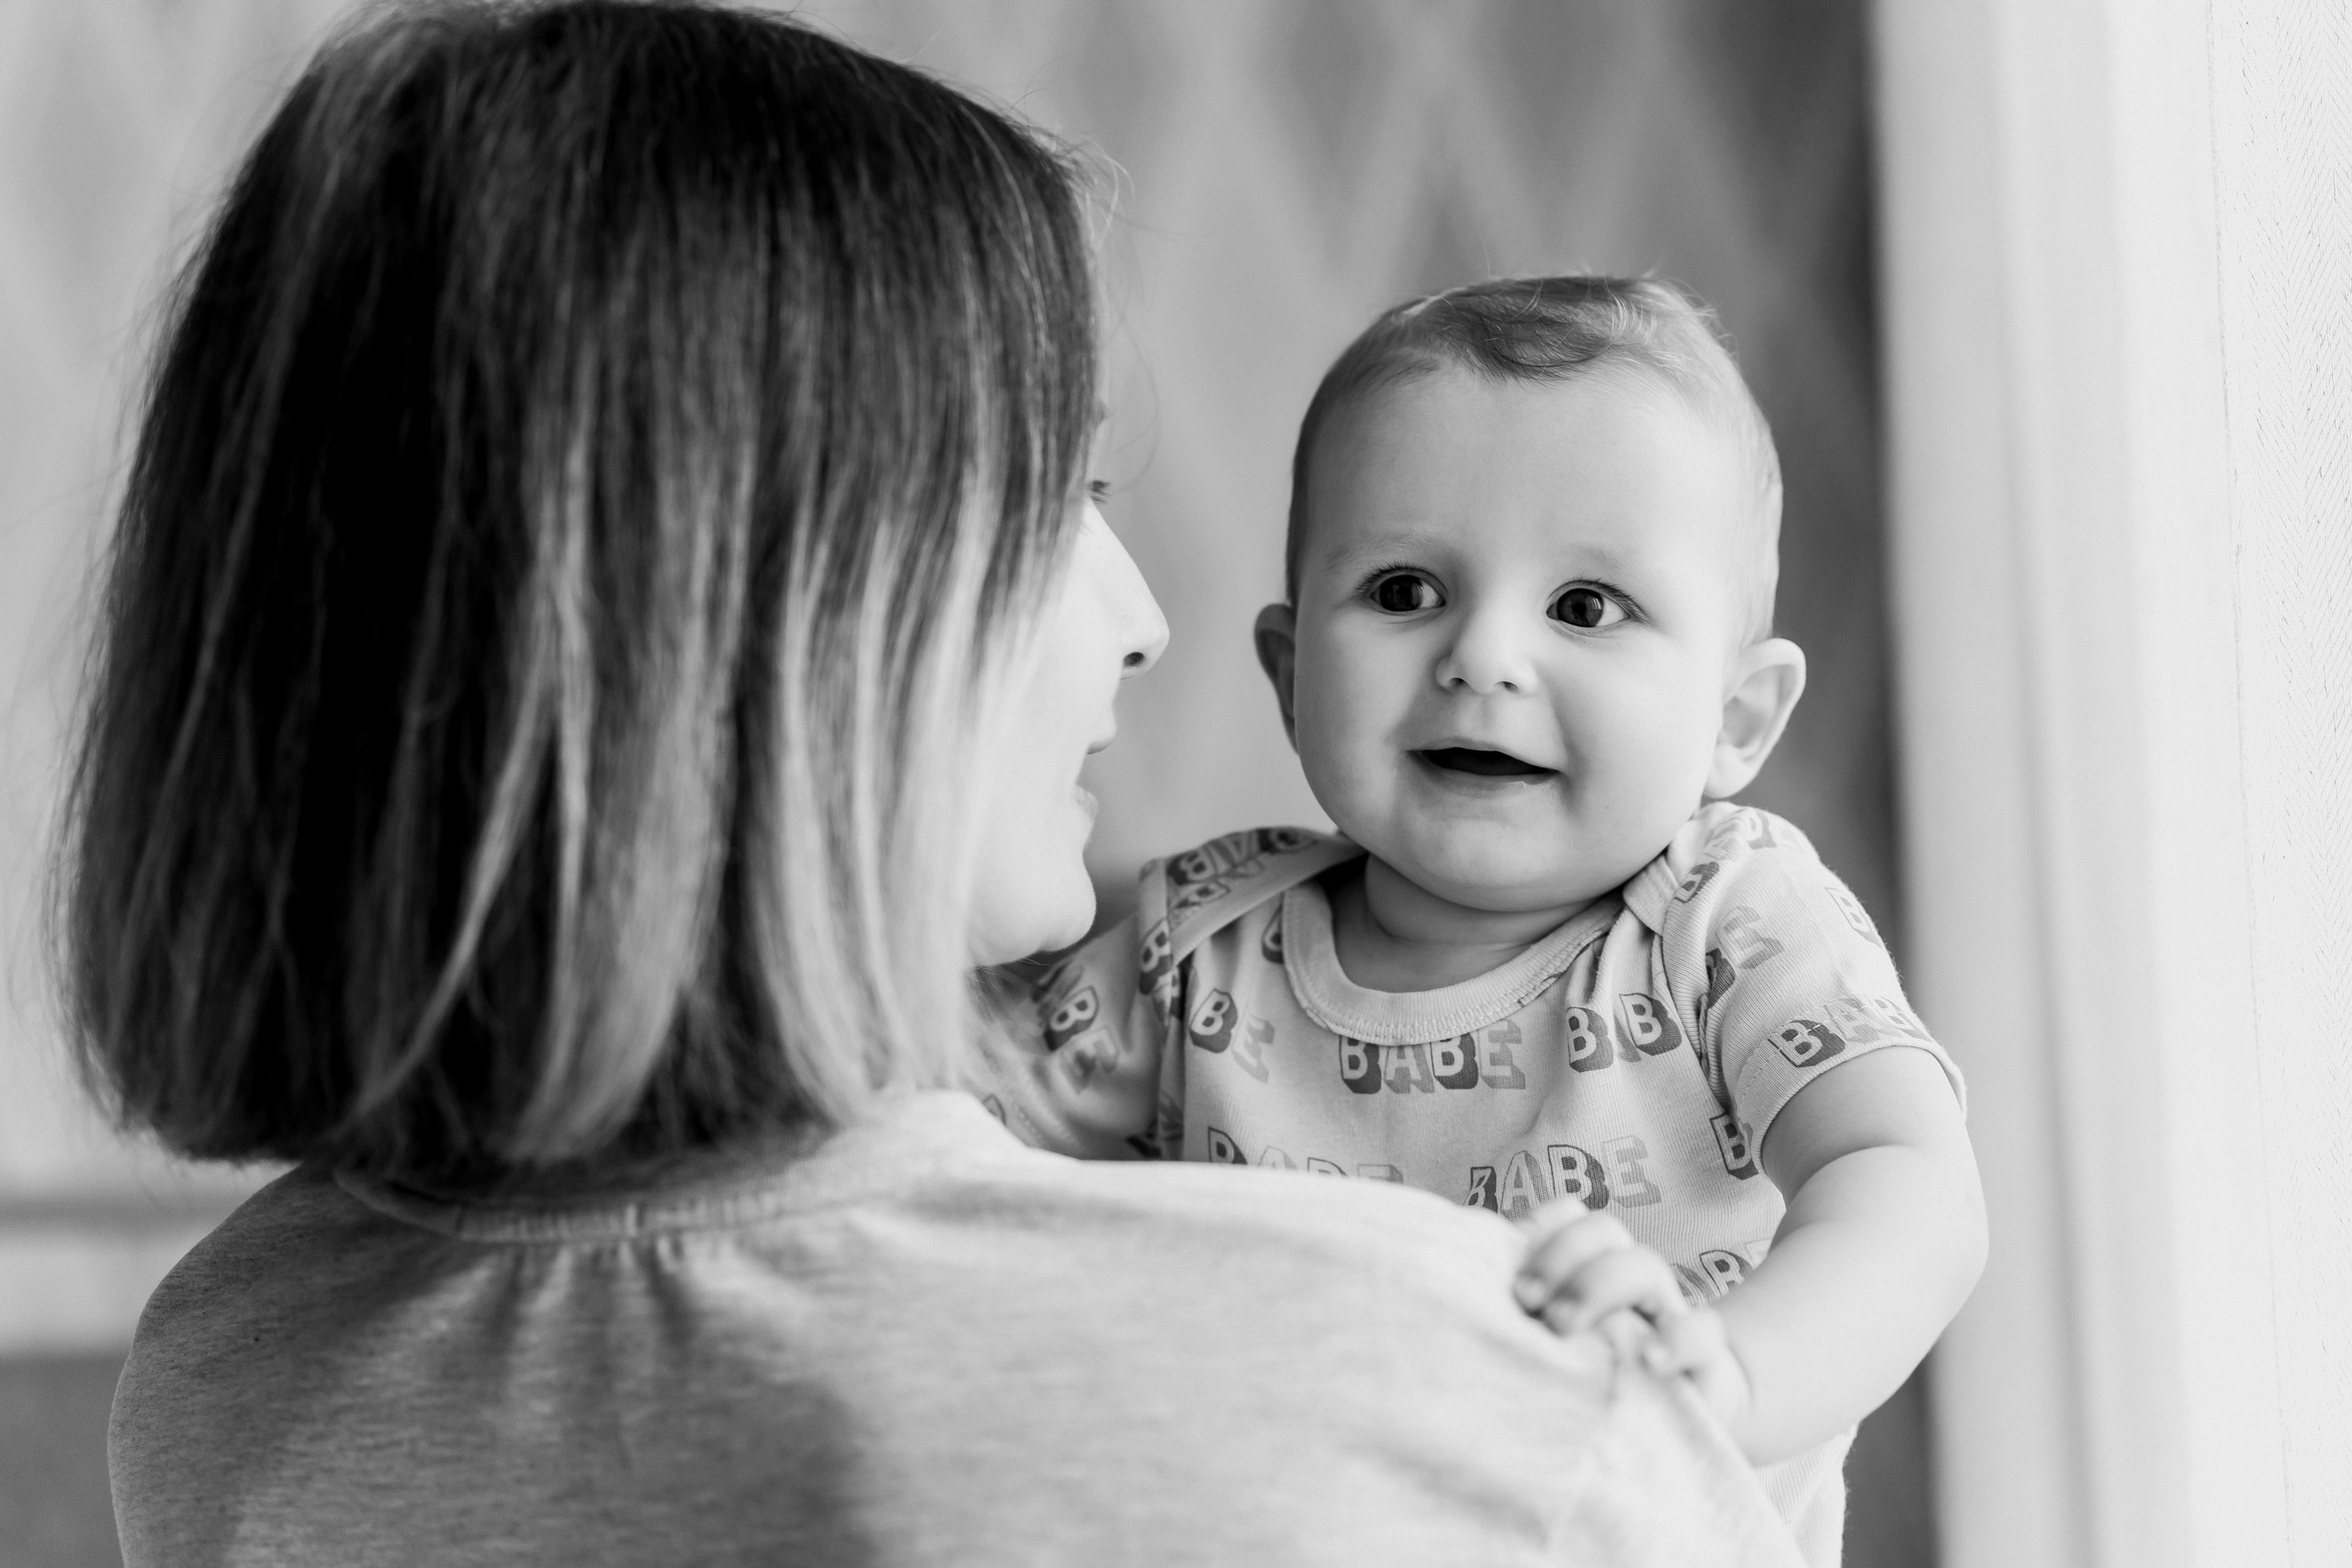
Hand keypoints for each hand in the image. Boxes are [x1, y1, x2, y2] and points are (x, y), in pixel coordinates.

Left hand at [1513, 1201, 1751, 1428]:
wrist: (1675, 1424)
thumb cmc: (1596, 1379)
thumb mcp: (1554, 1346)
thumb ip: (1522, 1321)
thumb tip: (1467, 1308)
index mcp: (1590, 1269)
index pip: (1569, 1217)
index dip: (1538, 1230)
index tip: (1506, 1276)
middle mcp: (1628, 1280)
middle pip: (1601, 1230)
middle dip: (1558, 1256)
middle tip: (1525, 1302)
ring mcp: (1667, 1312)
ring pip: (1645, 1265)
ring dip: (1598, 1285)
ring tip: (1561, 1327)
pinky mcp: (1703, 1356)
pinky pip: (1703, 1332)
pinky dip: (1676, 1340)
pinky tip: (1648, 1362)